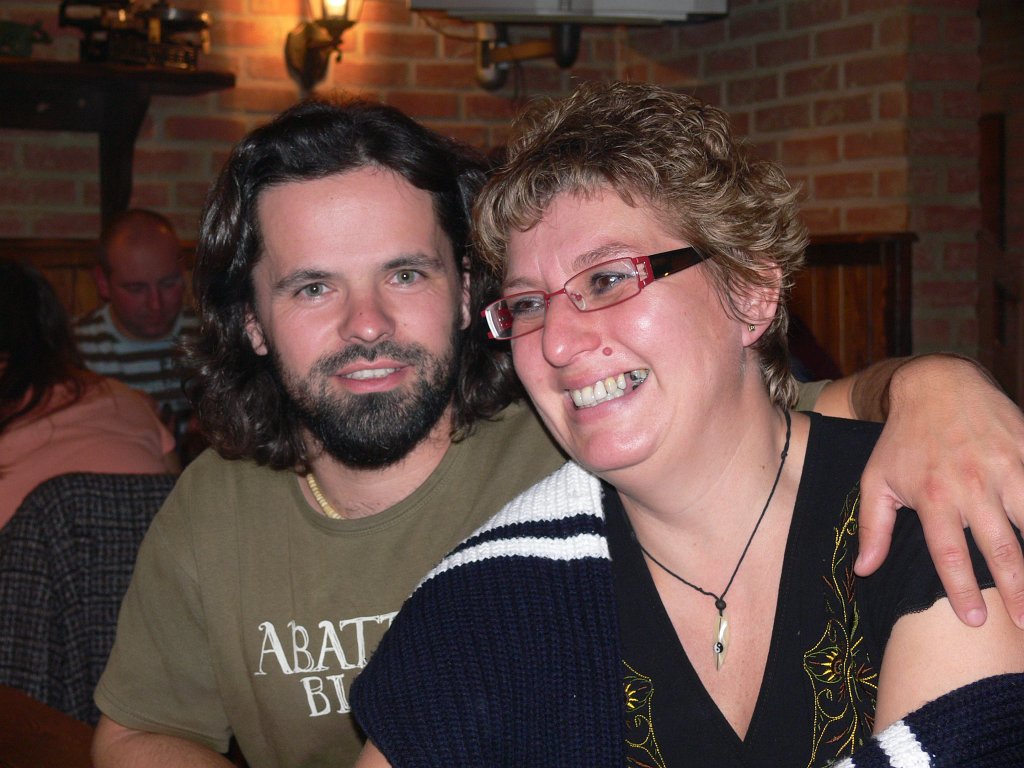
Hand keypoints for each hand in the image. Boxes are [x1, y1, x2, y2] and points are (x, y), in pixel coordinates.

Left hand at [855, 355, 1023, 627]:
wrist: (937, 385)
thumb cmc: (903, 440)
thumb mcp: (877, 479)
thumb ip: (873, 528)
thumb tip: (864, 571)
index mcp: (934, 496)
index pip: (949, 554)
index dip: (962, 589)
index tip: (973, 621)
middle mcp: (972, 485)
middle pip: (1000, 547)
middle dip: (1017, 590)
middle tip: (1023, 625)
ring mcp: (1007, 468)